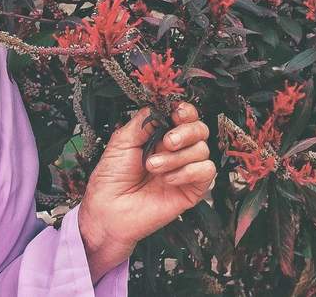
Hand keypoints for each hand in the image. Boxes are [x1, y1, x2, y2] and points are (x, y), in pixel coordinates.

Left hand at [77, 101, 216, 280]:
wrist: (110, 209)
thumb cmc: (111, 177)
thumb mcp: (122, 141)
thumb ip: (144, 122)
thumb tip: (160, 107)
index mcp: (159, 135)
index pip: (184, 116)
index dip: (185, 111)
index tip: (178, 112)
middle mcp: (176, 150)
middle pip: (200, 129)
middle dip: (185, 132)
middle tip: (166, 142)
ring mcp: (185, 169)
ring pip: (202, 150)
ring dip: (176, 157)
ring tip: (153, 167)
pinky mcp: (193, 189)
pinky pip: (206, 171)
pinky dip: (187, 172)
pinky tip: (167, 179)